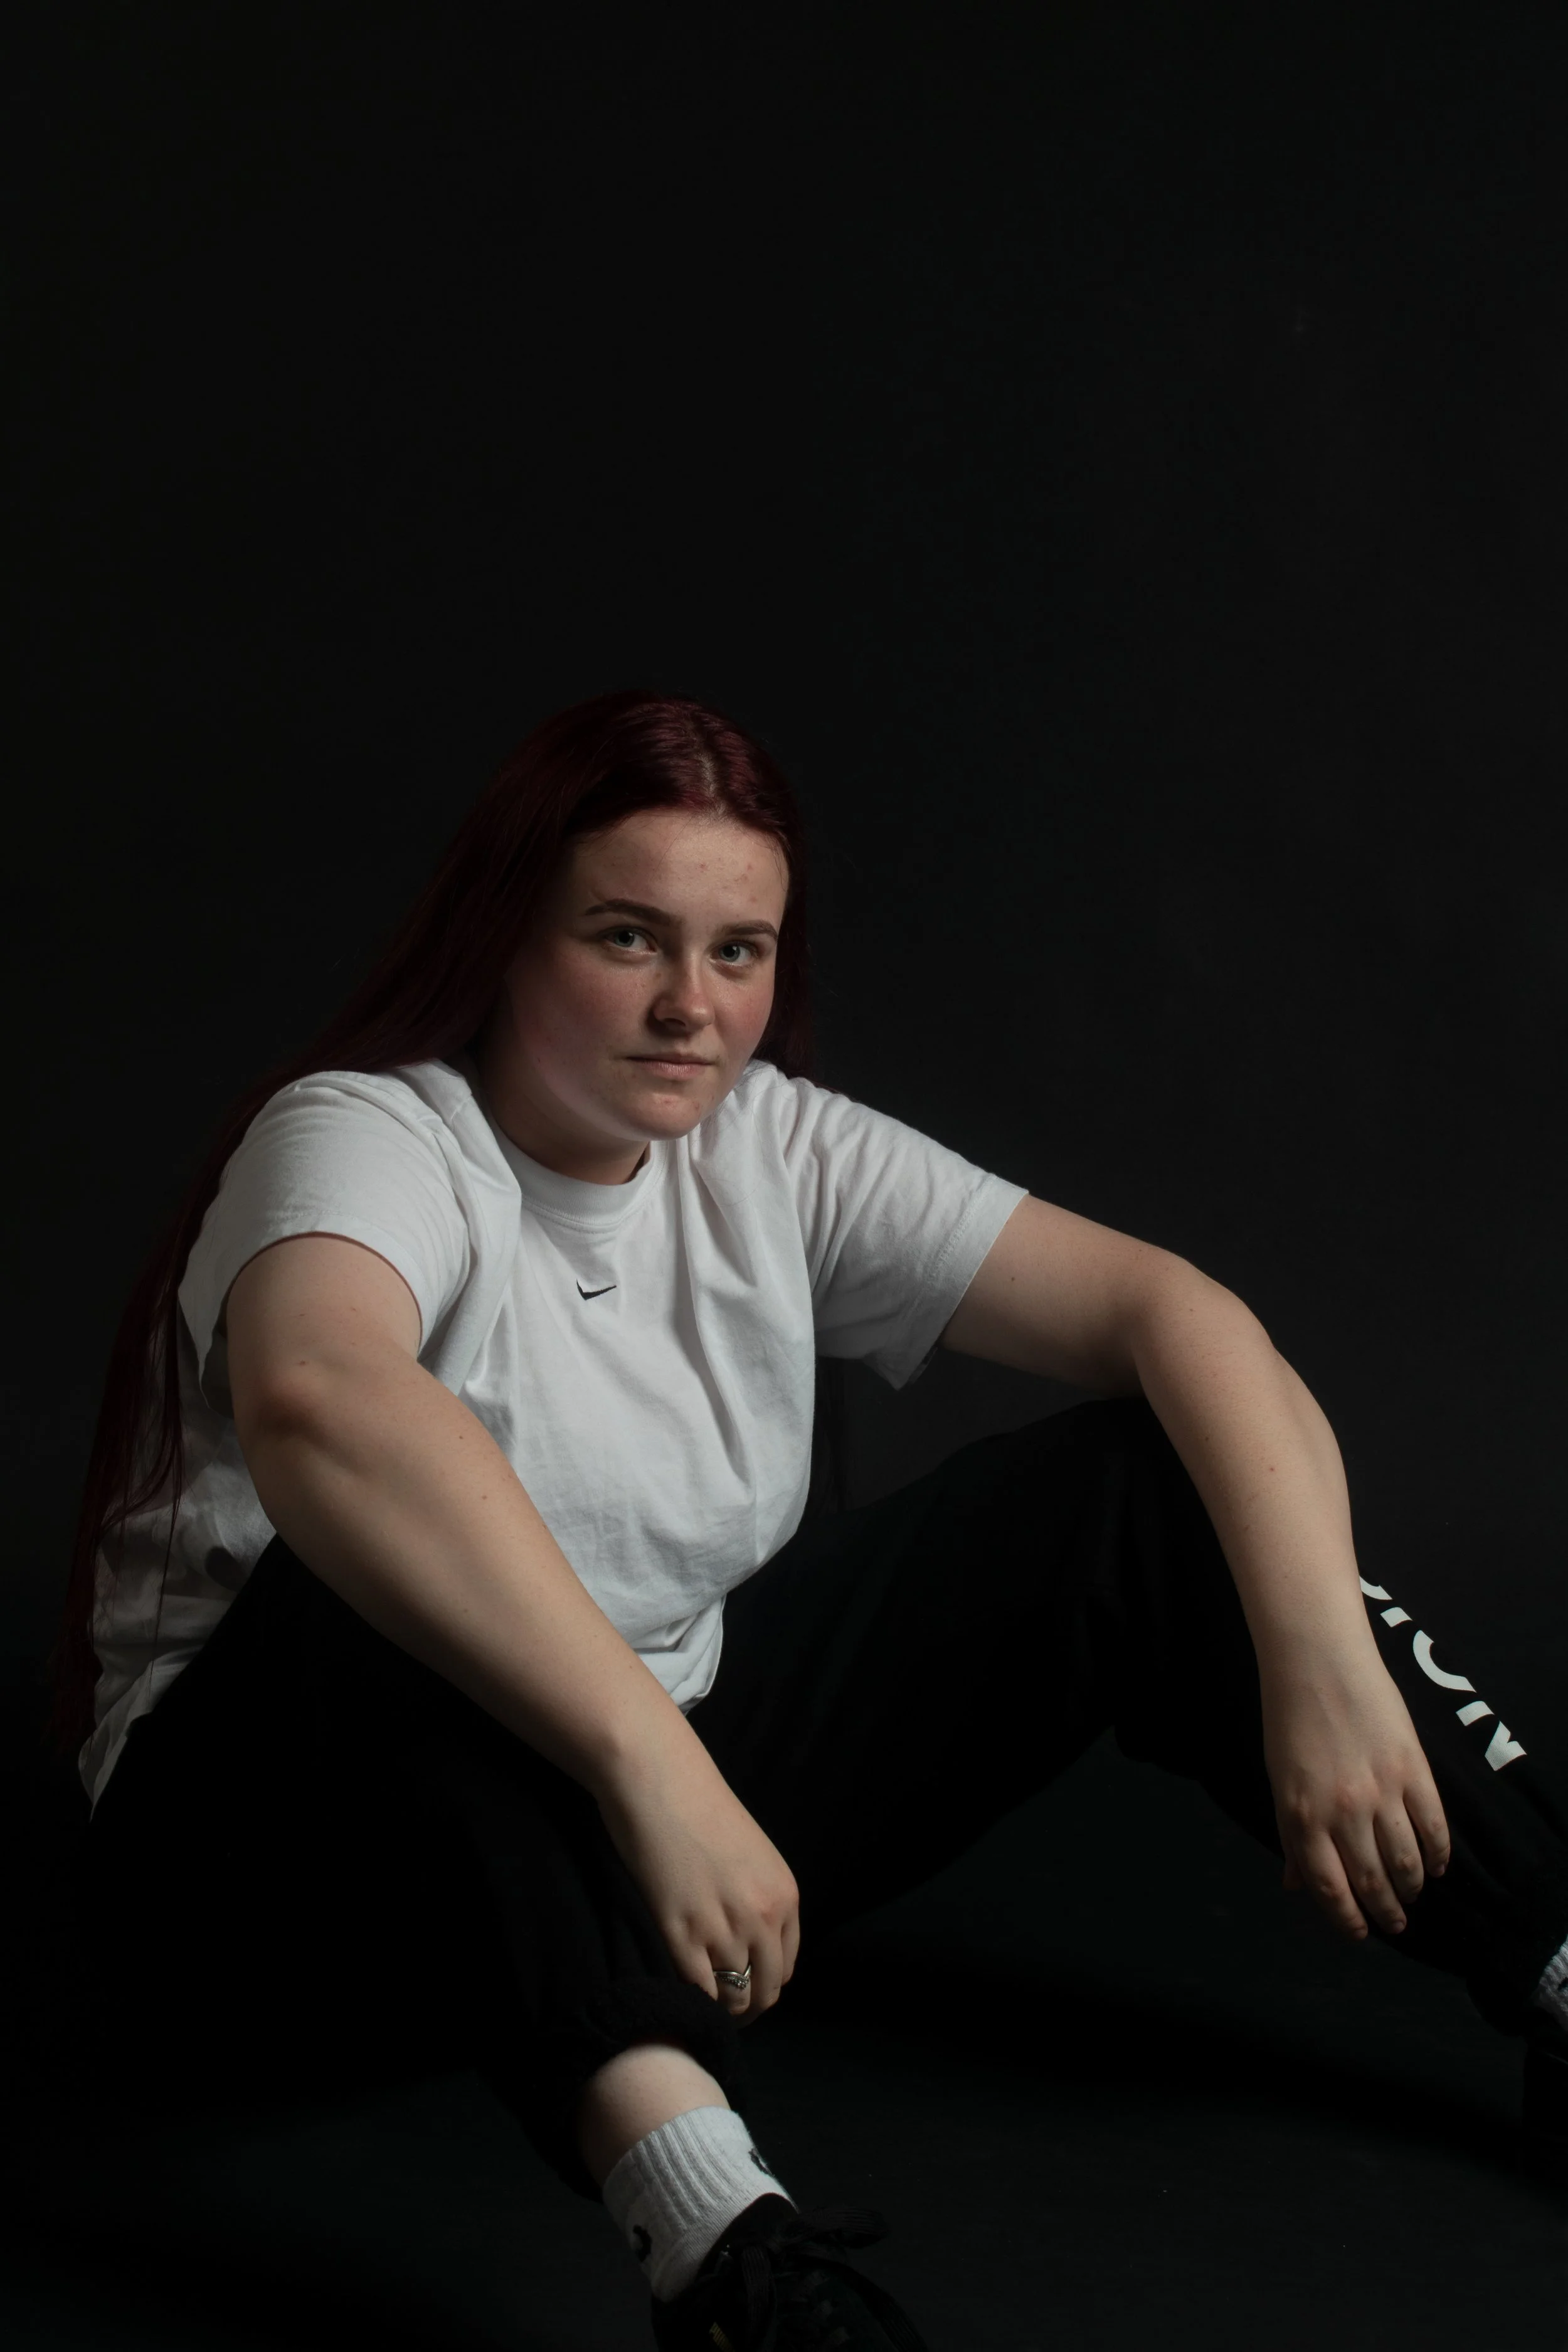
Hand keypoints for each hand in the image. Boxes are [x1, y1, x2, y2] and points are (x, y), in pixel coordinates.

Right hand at [595, 1743, 799, 2026]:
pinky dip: (691, 1999)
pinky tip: (678, 1988)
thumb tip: (751, 1945)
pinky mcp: (680, 1931)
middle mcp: (763, 1916)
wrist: (658, 1779)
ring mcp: (723, 1926)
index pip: (786, 1967)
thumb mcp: (751, 1855)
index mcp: (785, 1895)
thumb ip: (758, 1898)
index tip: (744, 1987)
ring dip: (717, 2007)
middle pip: (765, 1990)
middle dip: (745, 2006)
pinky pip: (698, 1990)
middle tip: (720, 2005)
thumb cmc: (698, 1808)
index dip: (764, 1985)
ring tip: (698, 2001)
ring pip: (732, 1998)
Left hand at [1260, 1643, 1450, 1939]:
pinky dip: (1438, 1854)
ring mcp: (1380, 1791)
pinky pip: (1433, 1827)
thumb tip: (1295, 1886)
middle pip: (1371, 1882)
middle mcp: (1341, 1812)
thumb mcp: (1280, 1781)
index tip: (1358, 1933)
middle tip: (1394, 1924)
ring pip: (1405, 1862)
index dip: (1346, 1919)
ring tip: (1412, 1898)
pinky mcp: (1413, 1769)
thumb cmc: (1289, 1718)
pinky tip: (1436, 1867)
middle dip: (1384, 1912)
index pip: (1328, 1888)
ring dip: (1411, 1889)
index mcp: (1302, 1816)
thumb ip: (1291, 1835)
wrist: (1317, 1659)